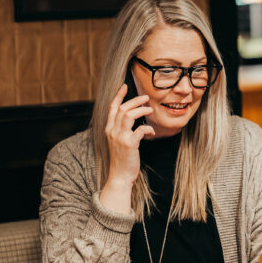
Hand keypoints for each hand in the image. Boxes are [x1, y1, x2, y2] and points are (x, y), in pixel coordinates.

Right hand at [100, 84, 154, 213]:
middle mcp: (112, 131)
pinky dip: (148, 128)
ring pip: (129, 115)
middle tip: (146, 98)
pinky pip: (140, 129)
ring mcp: (120, 137)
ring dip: (141, 110)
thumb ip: (122, 129)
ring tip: (150, 109)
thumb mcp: (118, 141)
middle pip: (123, 108)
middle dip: (135, 100)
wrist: (119, 176)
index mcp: (109, 129)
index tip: (125, 86)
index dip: (119, 96)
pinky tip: (152, 132)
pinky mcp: (129, 144)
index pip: (112, 108)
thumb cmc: (122, 159)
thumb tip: (132, 118)